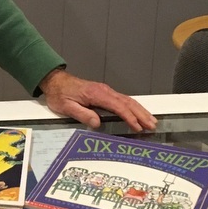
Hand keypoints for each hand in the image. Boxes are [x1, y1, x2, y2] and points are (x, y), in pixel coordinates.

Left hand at [38, 69, 155, 132]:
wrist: (55, 81)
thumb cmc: (60, 94)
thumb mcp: (66, 107)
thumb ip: (82, 114)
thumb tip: (97, 123)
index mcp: (96, 94)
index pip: (118, 106)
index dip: (129, 117)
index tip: (137, 127)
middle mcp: (104, 91)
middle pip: (128, 102)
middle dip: (141, 114)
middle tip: (152, 125)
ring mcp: (106, 91)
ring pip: (128, 100)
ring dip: (140, 110)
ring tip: (151, 121)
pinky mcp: (105, 93)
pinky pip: (123, 100)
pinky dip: (133, 107)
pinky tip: (139, 113)